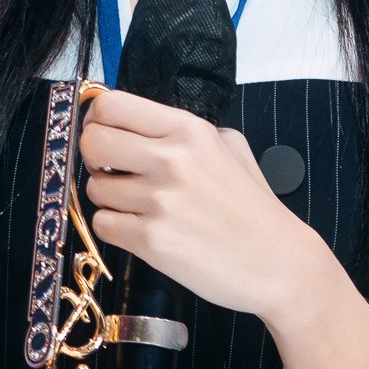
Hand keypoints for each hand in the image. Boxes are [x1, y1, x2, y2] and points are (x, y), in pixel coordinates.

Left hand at [80, 88, 335, 325]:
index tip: (105, 133)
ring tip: (143, 208)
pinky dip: (117, 229)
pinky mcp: (150, 240)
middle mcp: (171, 160)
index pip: (111, 106)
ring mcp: (159, 201)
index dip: (98, 120)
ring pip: (94, 189)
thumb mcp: (231, 147)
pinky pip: (103, 224)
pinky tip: (145, 230)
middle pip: (92, 142)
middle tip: (114, 171)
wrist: (276, 261)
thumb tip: (138, 127)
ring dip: (111, 199)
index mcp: (190, 130)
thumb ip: (184, 133)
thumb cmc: (253, 208)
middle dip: (95, 158)